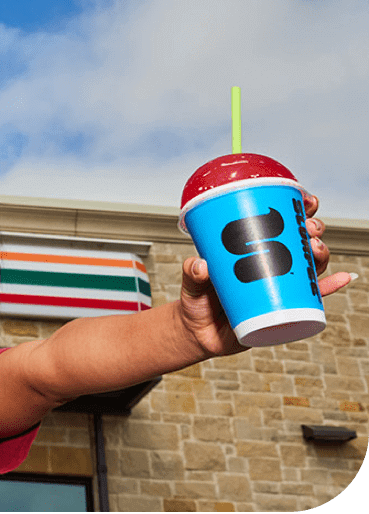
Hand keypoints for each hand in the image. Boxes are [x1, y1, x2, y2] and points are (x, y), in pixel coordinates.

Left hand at [178, 193, 353, 357]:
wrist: (200, 336)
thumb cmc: (196, 304)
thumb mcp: (191, 285)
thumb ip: (193, 274)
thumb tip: (201, 265)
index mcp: (249, 251)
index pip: (276, 224)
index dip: (294, 209)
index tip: (304, 199)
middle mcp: (268, 265)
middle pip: (298, 240)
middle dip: (310, 228)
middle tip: (308, 227)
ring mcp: (279, 286)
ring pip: (308, 265)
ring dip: (320, 252)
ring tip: (315, 248)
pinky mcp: (284, 310)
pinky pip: (313, 297)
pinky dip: (329, 287)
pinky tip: (344, 277)